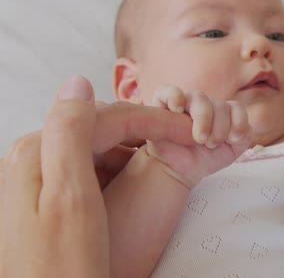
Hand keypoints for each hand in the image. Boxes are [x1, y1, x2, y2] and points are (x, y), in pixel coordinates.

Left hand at [0, 76, 203, 276]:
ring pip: (98, 145)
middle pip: (102, 128)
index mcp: (36, 152)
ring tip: (171, 159)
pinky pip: (91, 166)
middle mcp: (33, 158)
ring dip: (136, 147)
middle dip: (147, 130)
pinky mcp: (47, 197)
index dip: (153, 119)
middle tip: (190, 144)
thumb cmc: (60, 268)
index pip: (106, 117)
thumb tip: (80, 81)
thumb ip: (71, 134)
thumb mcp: (70, 199)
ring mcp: (40, 178)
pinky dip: (120, 166)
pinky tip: (138, 175)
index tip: (192, 132)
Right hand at [147, 85, 251, 187]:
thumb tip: (244, 125)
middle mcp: (205, 105)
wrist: (179, 170)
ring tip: (199, 139)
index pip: (236, 107)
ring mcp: (184, 103)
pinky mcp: (163, 105)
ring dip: (203, 119)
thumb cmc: (204, 158)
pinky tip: (178, 110)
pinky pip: (167, 91)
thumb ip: (244, 135)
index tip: (233, 139)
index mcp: (222, 113)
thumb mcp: (231, 150)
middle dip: (220, 128)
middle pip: (219, 104)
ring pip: (199, 98)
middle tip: (211, 144)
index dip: (239, 122)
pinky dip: (175, 96)